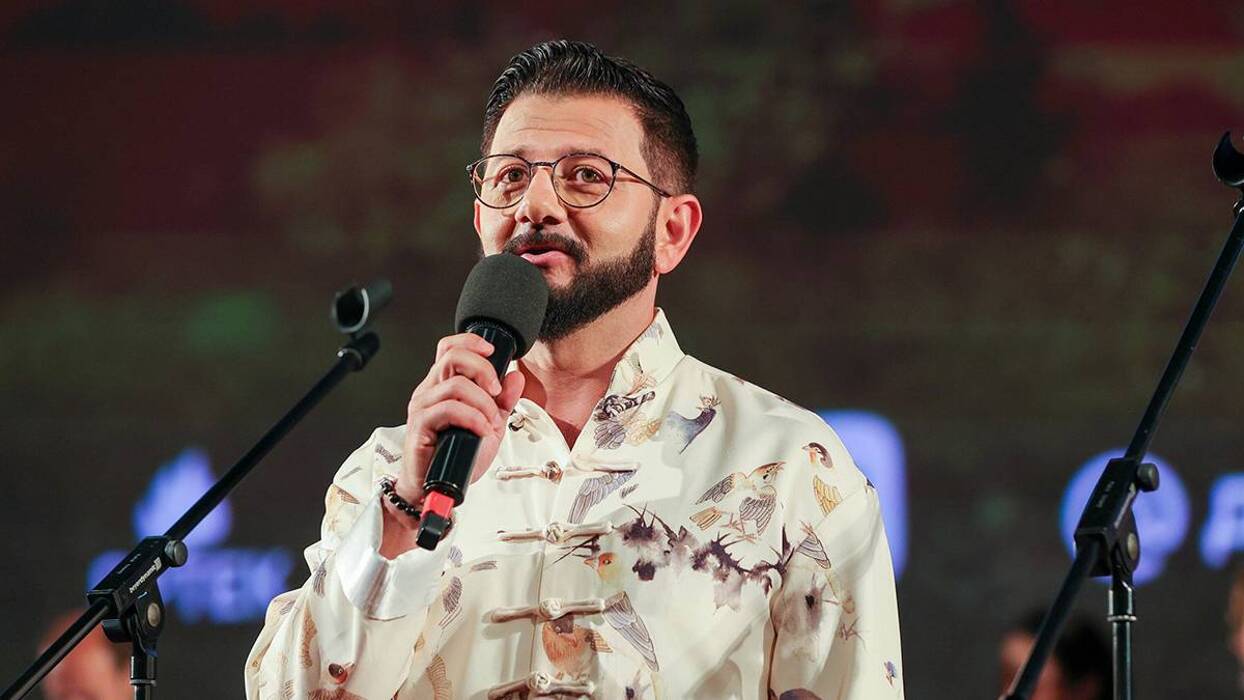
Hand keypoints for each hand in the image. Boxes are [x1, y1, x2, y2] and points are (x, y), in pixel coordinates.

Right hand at [399, 333, 525, 501]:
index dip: (471, 342)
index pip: (449, 348)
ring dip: (482, 404)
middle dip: (483, 370)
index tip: (492, 352)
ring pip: (456, 384)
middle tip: (496, 392)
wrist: (441, 487)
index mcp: (442, 386)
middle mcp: (429, 391)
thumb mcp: (490, 425)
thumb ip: (503, 401)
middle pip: (453, 357)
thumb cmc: (457, 456)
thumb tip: (515, 377)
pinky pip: (449, 408)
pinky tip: (481, 431)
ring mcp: (422, 406)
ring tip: (489, 423)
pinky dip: (473, 418)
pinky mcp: (420, 424)